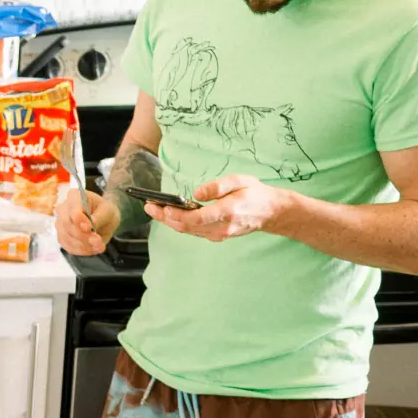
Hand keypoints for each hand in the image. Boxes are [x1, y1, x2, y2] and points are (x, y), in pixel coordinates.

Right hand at [57, 187, 118, 255]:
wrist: (104, 219)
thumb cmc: (105, 211)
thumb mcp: (108, 212)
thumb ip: (98, 218)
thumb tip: (88, 227)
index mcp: (74, 196)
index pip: (72, 211)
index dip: (80, 221)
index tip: (90, 228)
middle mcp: (63, 209)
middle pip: (67, 225)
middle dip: (83, 236)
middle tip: (98, 241)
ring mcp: (60, 223)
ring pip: (67, 238)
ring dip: (84, 245)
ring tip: (99, 245)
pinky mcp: (62, 236)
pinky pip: (68, 247)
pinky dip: (82, 250)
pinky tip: (92, 248)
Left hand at [147, 173, 284, 242]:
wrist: (269, 212)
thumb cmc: (254, 193)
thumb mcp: (240, 181)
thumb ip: (218, 186)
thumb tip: (196, 194)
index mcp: (227, 212)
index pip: (197, 218)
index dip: (177, 215)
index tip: (162, 207)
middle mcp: (221, 227)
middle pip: (187, 226)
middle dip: (165, 217)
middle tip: (148, 206)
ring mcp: (219, 234)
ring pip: (188, 230)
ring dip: (169, 221)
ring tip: (153, 209)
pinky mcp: (216, 236)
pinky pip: (194, 231)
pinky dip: (179, 223)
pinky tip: (169, 215)